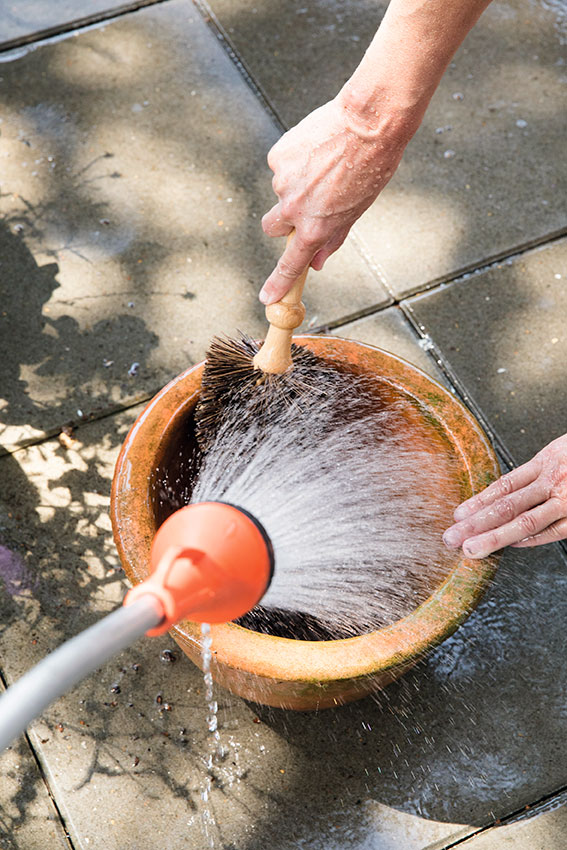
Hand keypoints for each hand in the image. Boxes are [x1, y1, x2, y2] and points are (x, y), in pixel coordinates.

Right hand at [259, 96, 408, 304]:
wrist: (369, 122)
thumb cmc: (371, 166)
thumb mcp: (357, 211)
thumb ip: (333, 237)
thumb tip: (318, 261)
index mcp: (315, 228)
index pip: (291, 264)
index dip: (278, 283)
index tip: (267, 297)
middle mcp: (293, 209)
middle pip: (272, 227)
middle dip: (283, 222)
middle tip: (305, 206)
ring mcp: (282, 182)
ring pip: (281, 191)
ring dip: (296, 184)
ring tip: (325, 164)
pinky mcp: (278, 156)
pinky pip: (281, 165)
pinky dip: (295, 160)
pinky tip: (316, 148)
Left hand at [443, 434, 566, 557]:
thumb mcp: (562, 450)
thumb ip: (538, 470)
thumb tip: (504, 494)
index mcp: (547, 460)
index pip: (505, 485)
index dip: (478, 501)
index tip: (457, 515)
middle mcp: (554, 480)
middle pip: (507, 505)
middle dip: (476, 523)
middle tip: (451, 538)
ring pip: (525, 521)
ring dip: (495, 537)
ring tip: (472, 548)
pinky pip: (552, 531)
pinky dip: (530, 539)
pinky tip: (511, 545)